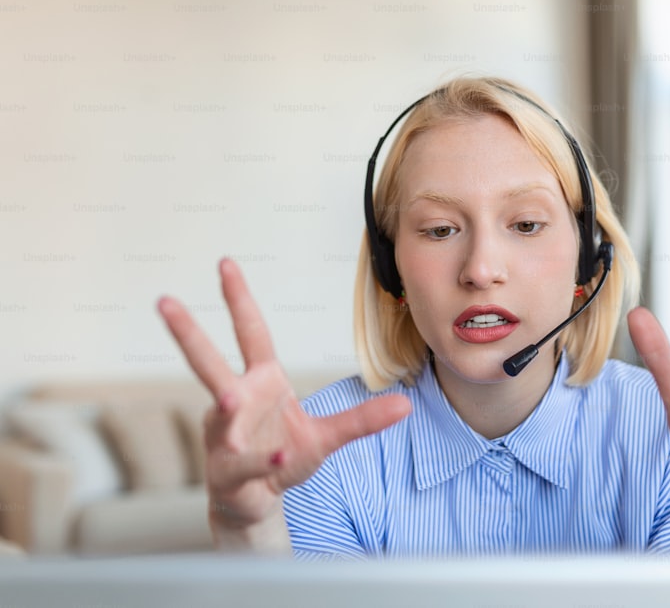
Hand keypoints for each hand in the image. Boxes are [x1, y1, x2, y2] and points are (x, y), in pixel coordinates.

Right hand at [157, 258, 410, 539]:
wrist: (258, 502)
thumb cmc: (283, 458)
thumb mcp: (328, 437)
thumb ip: (362, 420)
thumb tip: (407, 404)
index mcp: (260, 383)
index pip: (249, 333)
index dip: (238, 298)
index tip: (225, 263)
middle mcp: (235, 402)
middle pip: (208, 362)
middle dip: (186, 332)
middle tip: (164, 301)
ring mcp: (225, 436)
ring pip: (221, 414)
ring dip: (226, 408)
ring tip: (229, 398)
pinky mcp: (228, 470)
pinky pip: (245, 461)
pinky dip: (262, 460)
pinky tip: (278, 456)